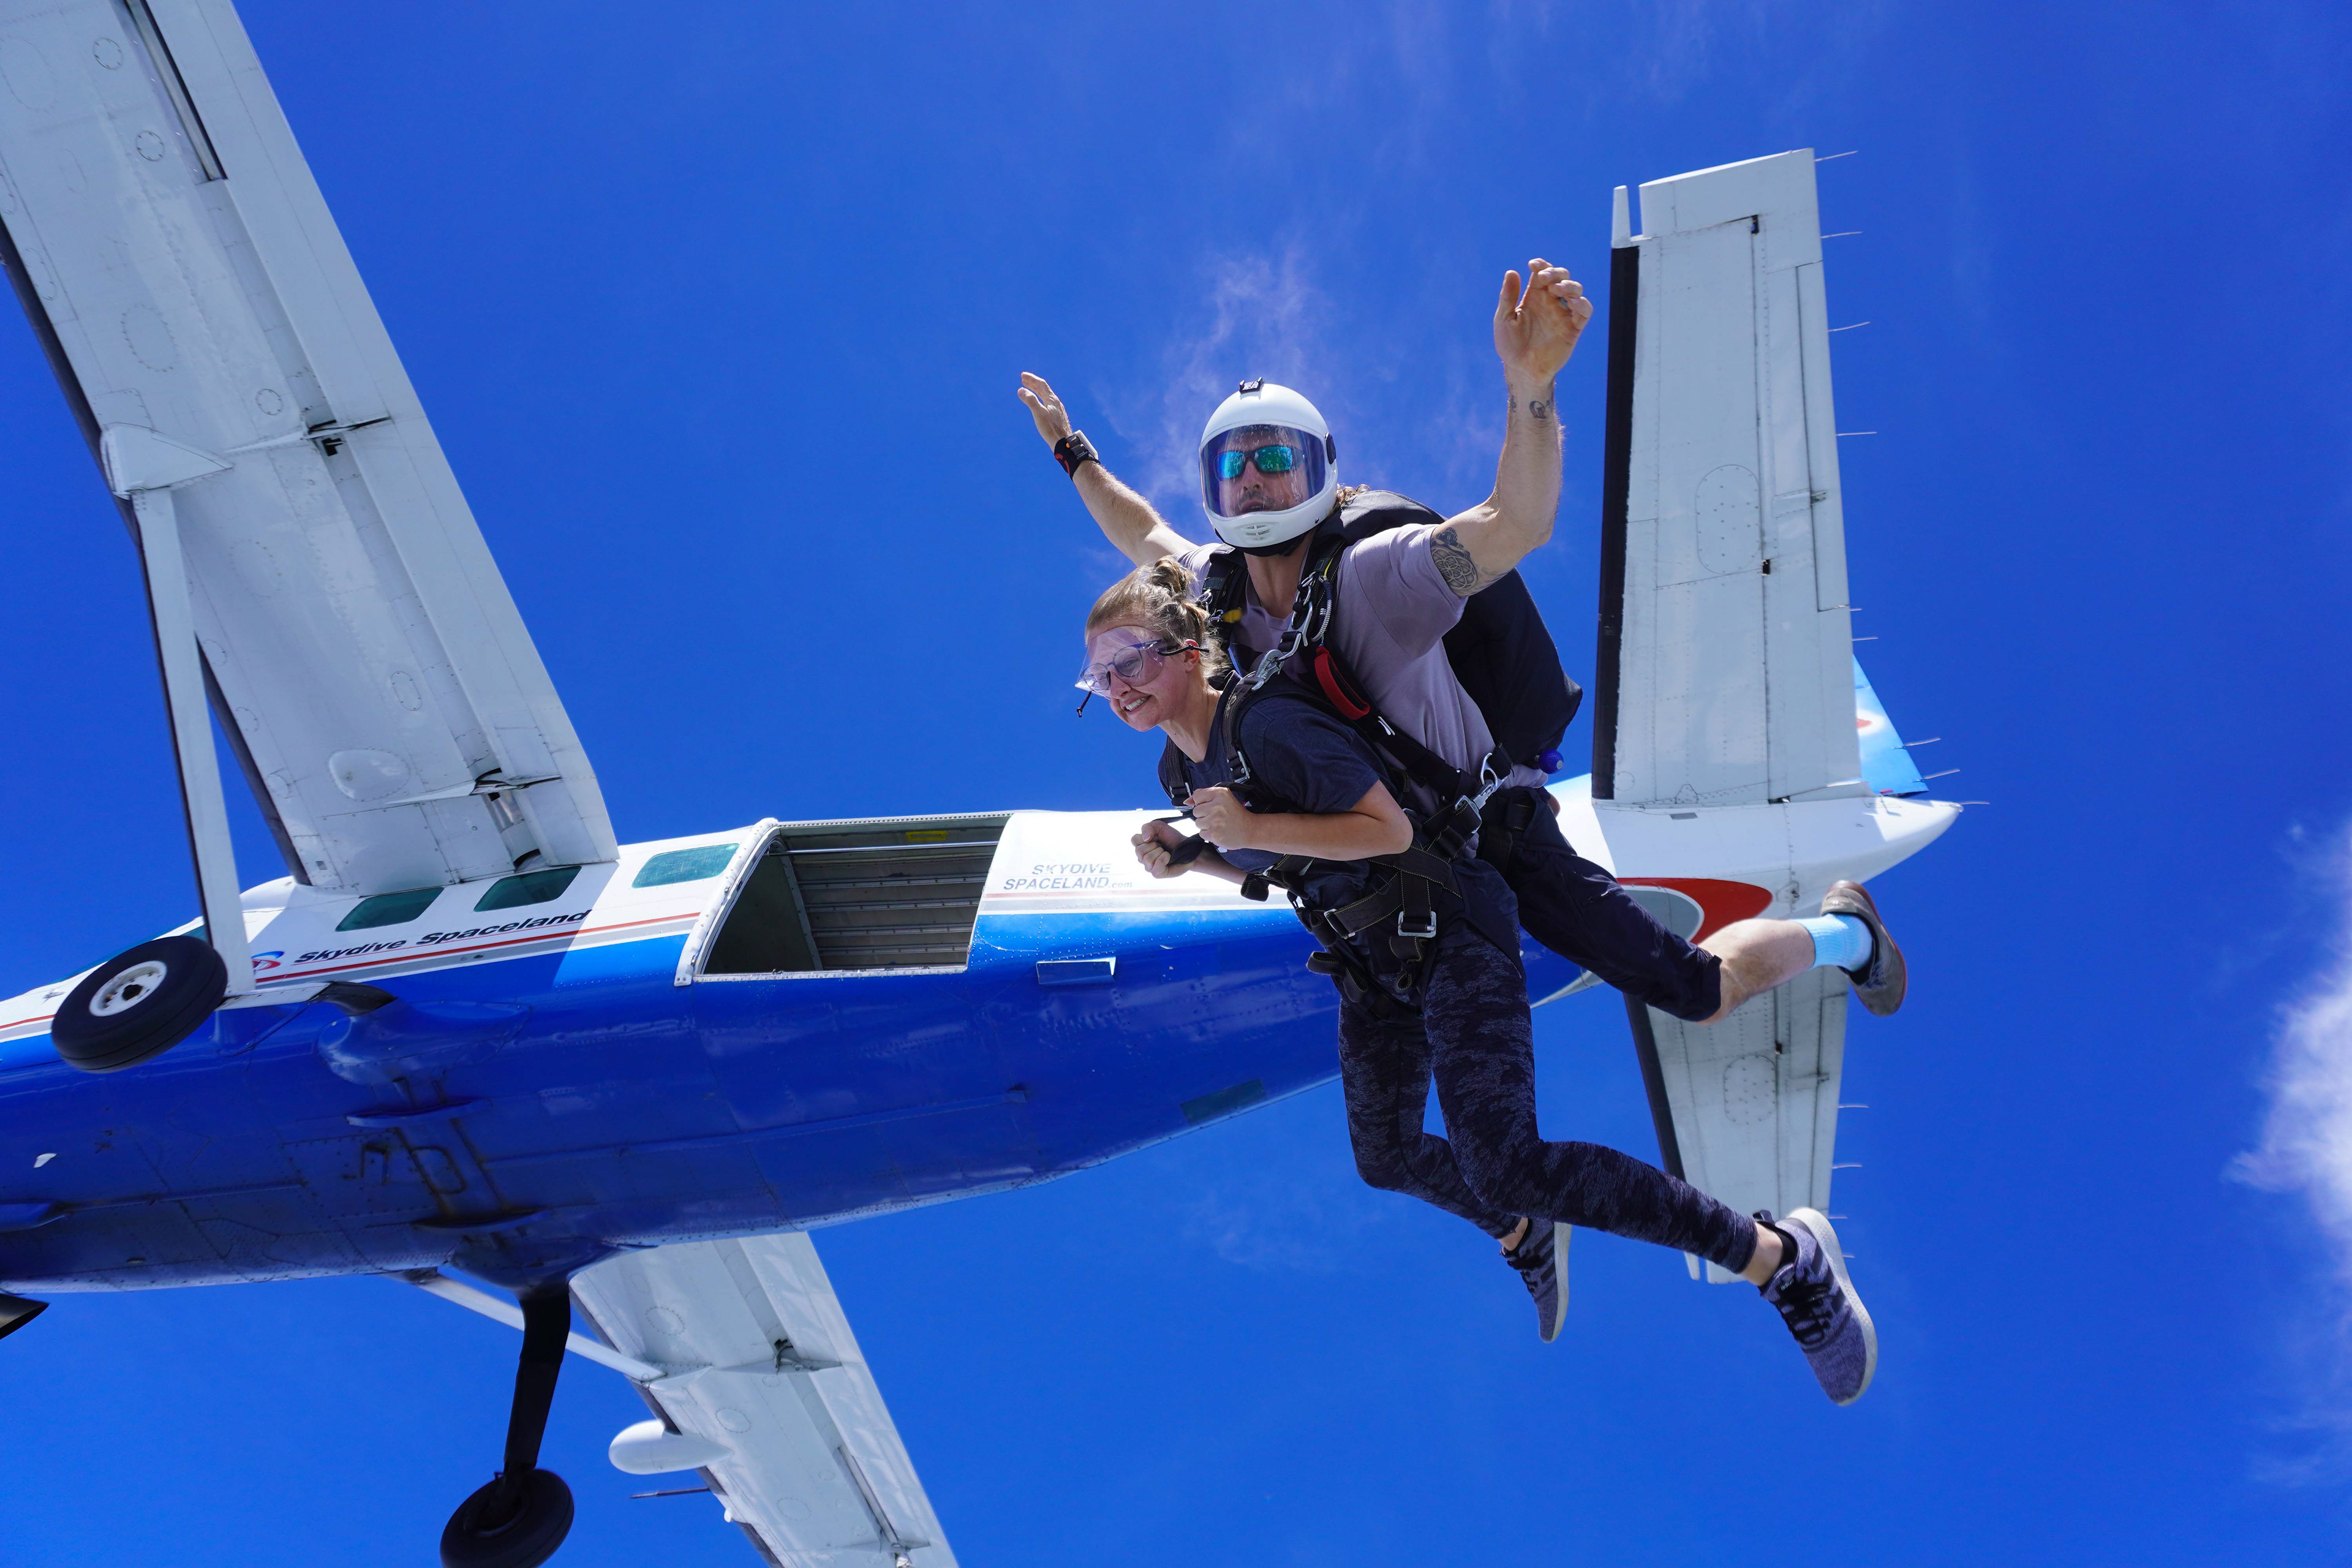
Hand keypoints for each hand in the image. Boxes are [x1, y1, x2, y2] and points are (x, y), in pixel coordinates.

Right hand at [1017, 371, 1074, 445]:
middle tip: (1023, 379)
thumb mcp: (1039, 414)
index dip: (1031, 379)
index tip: (1022, 376)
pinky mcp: (1057, 417)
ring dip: (1036, 391)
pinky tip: (1039, 404)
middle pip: (1043, 389)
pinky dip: (1040, 399)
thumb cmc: (1051, 429)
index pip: (1041, 385)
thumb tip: (1021, 390)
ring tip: (1029, 389)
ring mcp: (1057, 410)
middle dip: (1033, 383)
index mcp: (1052, 400)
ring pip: (1045, 396)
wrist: (1064, 443)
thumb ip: (1030, 401)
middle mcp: (1056, 402)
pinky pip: (1047, 403)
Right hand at [1132, 820, 1187, 877]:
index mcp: (1142, 845)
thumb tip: (1145, 838)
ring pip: (1147, 859)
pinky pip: (1155, 867)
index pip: (1134, 840)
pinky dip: (1164, 859)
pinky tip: (1168, 858)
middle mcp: (1143, 857)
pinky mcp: (1157, 873)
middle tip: (1162, 846)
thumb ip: (1148, 827)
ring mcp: (1149, 866)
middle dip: (1154, 845)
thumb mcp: (1160, 827)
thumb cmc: (1173, 838)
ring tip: (1166, 852)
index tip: (1155, 837)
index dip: (1145, 837)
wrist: (1187, 847)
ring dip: (1160, 852)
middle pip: (1139, 851)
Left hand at [1185, 786, 1253, 851]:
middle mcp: (1217, 806)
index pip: (1197, 796)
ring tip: (1218, 824)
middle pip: (1196, 811)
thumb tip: (1186, 801)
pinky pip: (1201, 833)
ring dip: (1206, 825)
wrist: (1250, 829)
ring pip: (1197, 822)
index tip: (1212, 806)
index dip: (1202, 802)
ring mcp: (1215, 820)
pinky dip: (1208, 834)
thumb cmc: (1236, 813)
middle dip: (1204, 814)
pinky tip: (1218, 831)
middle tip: (1217, 816)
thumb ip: (1204, 795)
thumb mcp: (1223, 797)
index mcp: (1220, 793)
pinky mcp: (1214, 834)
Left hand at [1492, 258, 1591, 390]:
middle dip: (1556, 272)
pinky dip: (1583, 304)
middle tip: (1545, 278)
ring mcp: (1563, 314)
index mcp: (1534, 297)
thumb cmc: (1510, 345)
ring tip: (1558, 289)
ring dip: (1570, 285)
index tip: (1533, 265)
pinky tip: (1573, 302)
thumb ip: (1507, 297)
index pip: (1542, 274)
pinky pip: (1584, 312)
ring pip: (1576, 291)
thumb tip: (1511, 272)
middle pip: (1561, 277)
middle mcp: (1550, 302)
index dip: (1541, 265)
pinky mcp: (1573, 328)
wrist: (1521, 370)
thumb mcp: (1504, 319)